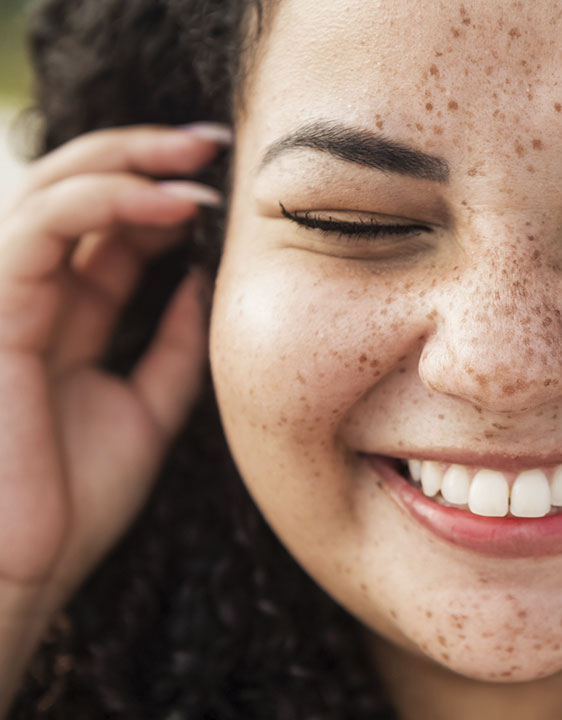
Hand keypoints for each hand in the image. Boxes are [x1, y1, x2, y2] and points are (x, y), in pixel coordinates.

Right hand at [0, 124, 223, 616]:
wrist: (20, 570)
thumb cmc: (73, 502)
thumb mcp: (148, 409)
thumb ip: (172, 342)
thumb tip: (200, 275)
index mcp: (70, 316)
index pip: (113, 226)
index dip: (166, 190)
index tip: (232, 176)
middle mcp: (35, 296)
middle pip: (79, 190)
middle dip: (144, 154)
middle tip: (215, 141)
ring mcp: (8, 299)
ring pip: (52, 189)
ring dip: (127, 161)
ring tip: (198, 160)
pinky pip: (37, 229)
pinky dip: (103, 202)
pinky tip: (169, 204)